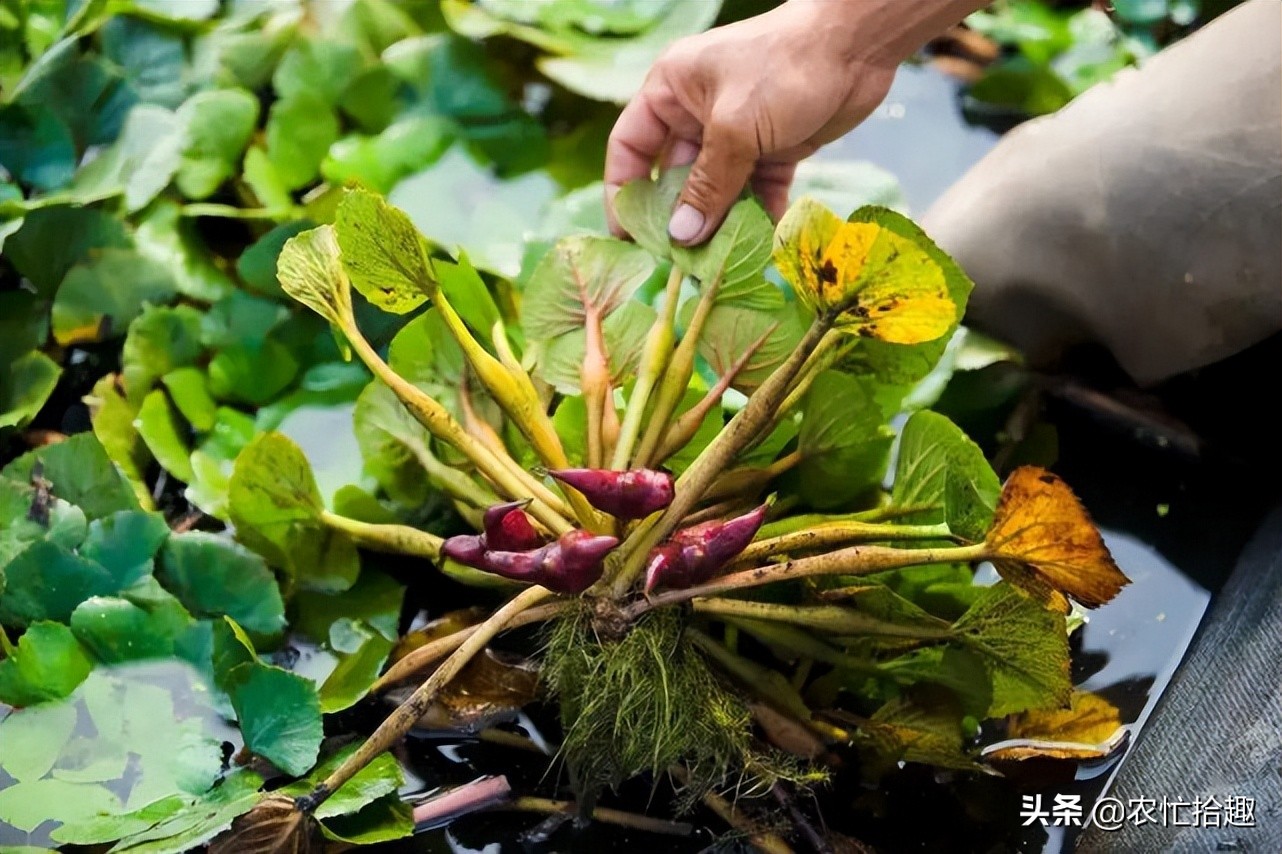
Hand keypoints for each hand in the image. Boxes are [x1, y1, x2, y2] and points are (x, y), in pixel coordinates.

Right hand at [605, 0, 984, 245]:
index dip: (624, 192)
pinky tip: (760, 247)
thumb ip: (708, 185)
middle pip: (675, 177)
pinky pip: (757, 193)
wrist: (857, 45)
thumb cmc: (784, 66)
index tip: (627, 236)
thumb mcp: (735, 126)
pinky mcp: (774, 149)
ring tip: (717, 264)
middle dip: (678, 219)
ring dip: (719, 225)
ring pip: (718, 191)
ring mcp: (737, 134)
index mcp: (671, 90)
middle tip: (677, 263)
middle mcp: (697, 113)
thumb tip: (681, 236)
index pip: (631, 147)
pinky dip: (758, 217)